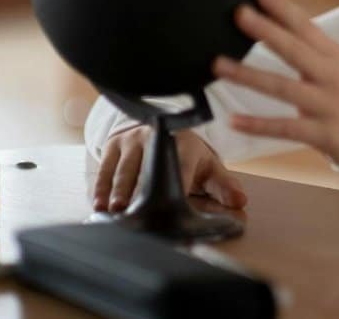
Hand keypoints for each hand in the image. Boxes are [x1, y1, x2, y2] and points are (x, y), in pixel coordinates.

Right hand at [92, 126, 247, 211]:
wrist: (158, 128)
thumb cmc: (186, 155)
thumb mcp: (207, 166)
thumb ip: (223, 185)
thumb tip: (240, 201)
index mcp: (184, 146)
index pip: (182, 168)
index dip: (178, 186)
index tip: (174, 205)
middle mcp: (155, 139)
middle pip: (146, 169)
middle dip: (137, 190)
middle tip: (131, 210)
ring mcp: (132, 140)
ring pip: (123, 169)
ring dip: (115, 190)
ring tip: (112, 210)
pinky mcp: (114, 144)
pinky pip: (105, 168)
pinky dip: (100, 187)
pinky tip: (98, 205)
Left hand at [212, 0, 338, 164]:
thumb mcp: (337, 63)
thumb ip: (307, 45)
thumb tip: (270, 20)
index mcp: (333, 55)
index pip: (305, 26)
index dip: (283, 8)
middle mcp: (330, 76)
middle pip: (295, 51)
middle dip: (266, 31)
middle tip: (239, 13)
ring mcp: (325, 105)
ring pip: (283, 89)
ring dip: (248, 76)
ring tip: (218, 65)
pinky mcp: (321, 133)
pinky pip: (284, 129)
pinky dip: (257, 125)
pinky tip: (232, 120)